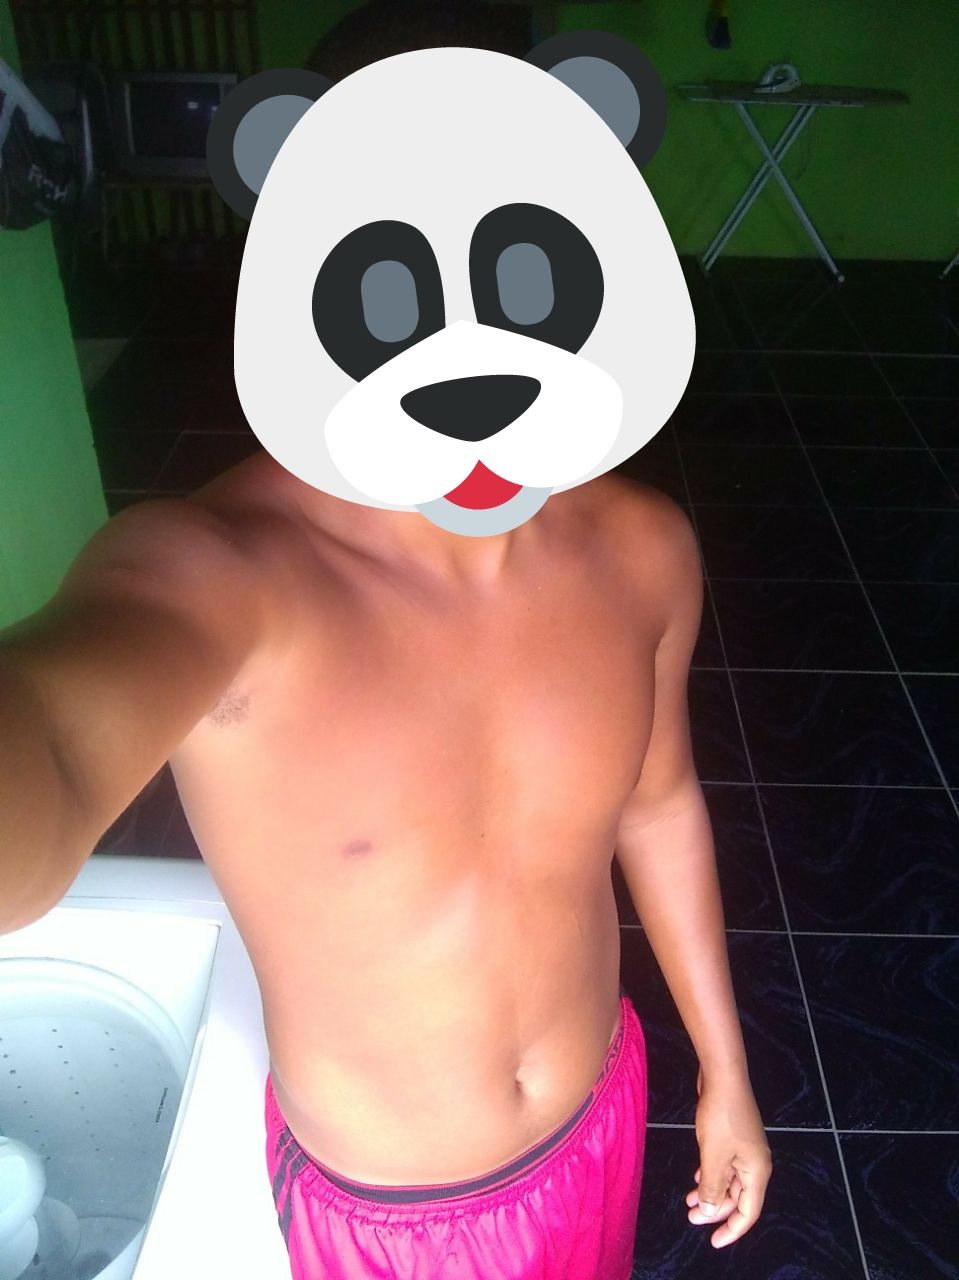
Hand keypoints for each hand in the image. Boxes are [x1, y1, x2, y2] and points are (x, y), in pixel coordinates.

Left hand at [686, 1066, 771, 1248]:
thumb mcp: (713, 1157)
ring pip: (729, 1181)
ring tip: (688, 1202)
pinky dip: (711, 1175)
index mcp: (757, 1172)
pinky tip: (697, 1177)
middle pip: (738, 1198)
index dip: (732, 1230)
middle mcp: (755, 1163)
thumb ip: (713, 1188)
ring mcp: (745, 1149)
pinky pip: (724, 1165)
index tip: (713, 1241)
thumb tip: (711, 1213)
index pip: (749, 1212)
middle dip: (716, 1211)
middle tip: (691, 1219)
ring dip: (710, 1193)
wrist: (723, 1076)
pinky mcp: (733, 1137)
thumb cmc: (721, 1117)